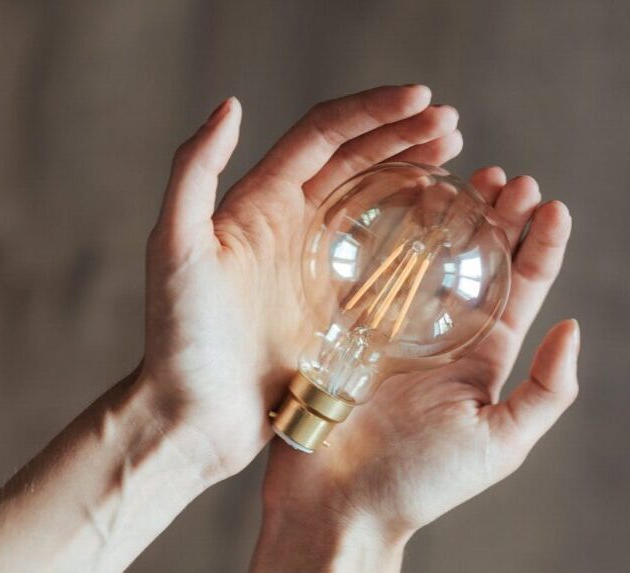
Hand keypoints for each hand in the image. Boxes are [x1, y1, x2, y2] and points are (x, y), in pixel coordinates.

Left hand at [138, 86, 462, 477]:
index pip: (324, 135)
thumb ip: (194, 172)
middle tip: (452, 125)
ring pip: (372, 198)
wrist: (193, 415)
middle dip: (403, 132)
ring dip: (411, 168)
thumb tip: (230, 106)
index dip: (373, 111)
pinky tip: (438, 218)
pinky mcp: (332, 301)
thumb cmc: (179, 337)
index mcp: (259, 200)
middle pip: (356, 158)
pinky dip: (410, 227)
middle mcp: (289, 221)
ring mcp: (314, 261)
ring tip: (455, 155)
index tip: (422, 100)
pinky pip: (380, 254)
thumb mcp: (175, 249)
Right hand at [260, 168, 577, 535]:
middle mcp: (445, 334)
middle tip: (509, 179)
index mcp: (484, 357)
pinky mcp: (352, 323)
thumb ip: (544, 391)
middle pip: (478, 261)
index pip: (523, 288)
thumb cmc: (422, 482)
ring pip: (429, 254)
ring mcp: (396, 325)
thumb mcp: (500, 443)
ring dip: (450, 214)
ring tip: (466, 177)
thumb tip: (575, 329)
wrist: (339, 505)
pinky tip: (402, 201)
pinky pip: (374, 269)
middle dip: (499, 217)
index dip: (541, 246)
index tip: (553, 204)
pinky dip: (390, 233)